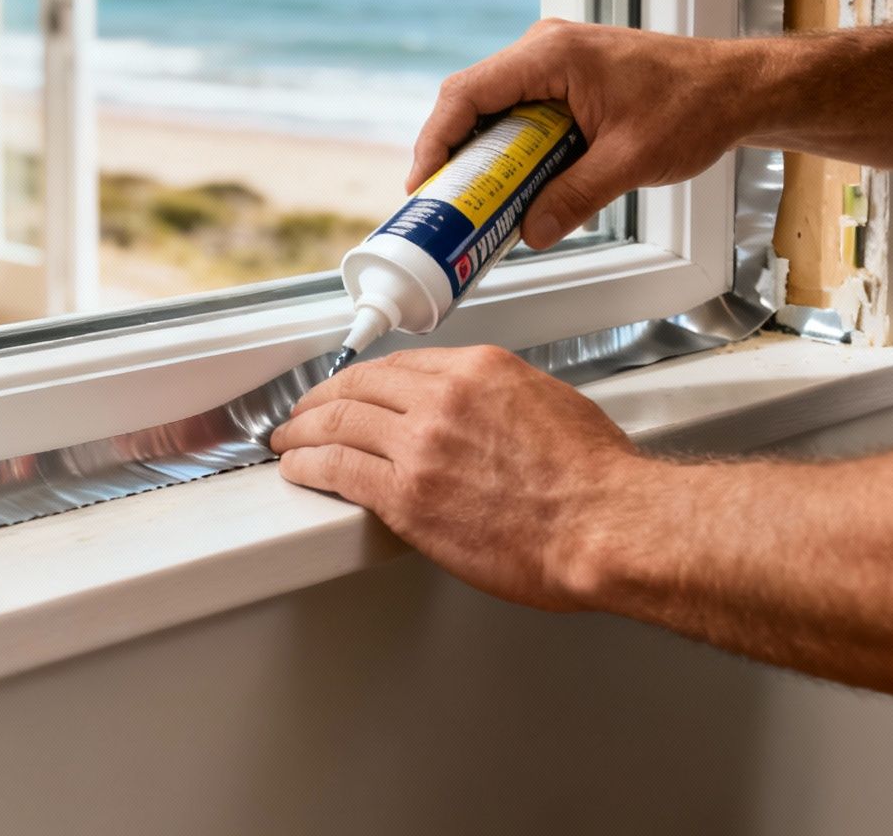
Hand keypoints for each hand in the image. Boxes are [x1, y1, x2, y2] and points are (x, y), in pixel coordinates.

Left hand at [268, 345, 653, 611]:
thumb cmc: (597, 480)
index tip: (352, 390)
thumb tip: (482, 415)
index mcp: (479, 370)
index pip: (402, 365)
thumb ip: (503, 400)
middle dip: (321, 398)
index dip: (365, 380)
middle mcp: (443, 397)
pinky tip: (297, 468)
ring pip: (337, 423)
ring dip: (302, 430)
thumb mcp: (553, 406)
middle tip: (303, 410)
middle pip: (359, 386)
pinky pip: (337, 469)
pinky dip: (308, 465)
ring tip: (287, 439)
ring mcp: (420, 444)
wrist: (606, 526)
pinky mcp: (406, 495)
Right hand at [412, 19, 767, 248]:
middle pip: (472, 99)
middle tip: (441, 203)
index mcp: (553, 53)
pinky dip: (508, 146)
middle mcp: (546, 47)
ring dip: (481, 152)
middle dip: (452, 153)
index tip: (423, 184)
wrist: (739, 87)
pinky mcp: (566, 76)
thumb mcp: (629, 163)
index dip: (436, 140)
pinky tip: (510, 183)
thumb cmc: (695, 107)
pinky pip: (520, 110)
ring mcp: (554, 59)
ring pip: (494, 106)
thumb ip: (573, 198)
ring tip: (470, 200)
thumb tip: (527, 233)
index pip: (469, 93)